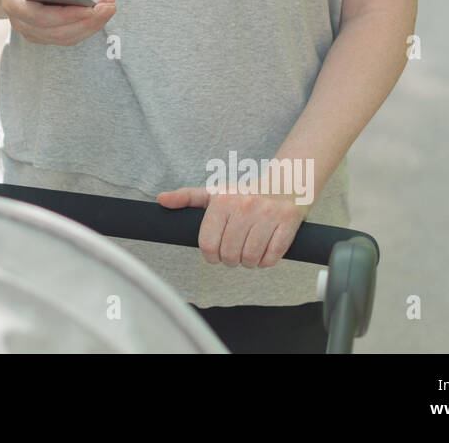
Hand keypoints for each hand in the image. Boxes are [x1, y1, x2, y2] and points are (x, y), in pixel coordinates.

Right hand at [0, 0, 114, 46]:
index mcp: (13, 4)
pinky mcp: (44, 36)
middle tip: (110, 7)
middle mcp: (21, 24)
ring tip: (110, 7)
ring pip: (66, 38)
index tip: (91, 8)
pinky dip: (87, 26)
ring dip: (92, 25)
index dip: (67, 16)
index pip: (41, 17)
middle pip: (57, 32)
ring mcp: (32, 33)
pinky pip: (69, 37)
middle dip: (87, 22)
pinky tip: (100, 13)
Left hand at [155, 182, 310, 268]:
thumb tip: (161, 200)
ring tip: (248, 253)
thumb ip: (186, 197)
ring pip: (250, 258)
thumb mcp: (214, 192)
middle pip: (229, 254)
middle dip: (230, 261)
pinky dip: (266, 262)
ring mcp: (267, 215)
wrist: (284, 184)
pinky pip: (272, 257)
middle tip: (234, 254)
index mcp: (222, 200)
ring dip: (248, 263)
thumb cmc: (244, 193)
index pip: (207, 244)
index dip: (211, 256)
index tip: (216, 253)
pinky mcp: (287, 223)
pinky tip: (263, 253)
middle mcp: (244, 206)